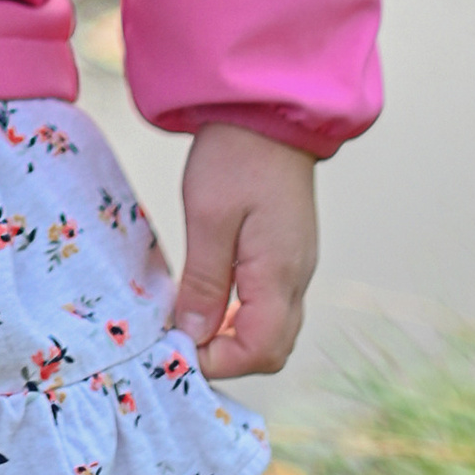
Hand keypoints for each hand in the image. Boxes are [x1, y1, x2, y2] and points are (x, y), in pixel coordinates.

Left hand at [169, 124, 317, 381]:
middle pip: (272, 348)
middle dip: (227, 356)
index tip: (178, 349)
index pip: (260, 350)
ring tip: (189, 322)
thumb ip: (204, 281)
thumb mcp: (208, 217)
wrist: (267, 113)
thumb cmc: (234, 158)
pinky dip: (241, 316)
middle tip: (181, 340)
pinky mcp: (287, 254)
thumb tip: (193, 334)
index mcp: (280, 274)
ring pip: (273, 329)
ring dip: (233, 337)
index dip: (219, 361)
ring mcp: (296, 267)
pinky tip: (209, 299)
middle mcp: (296, 278)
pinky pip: (271, 305)